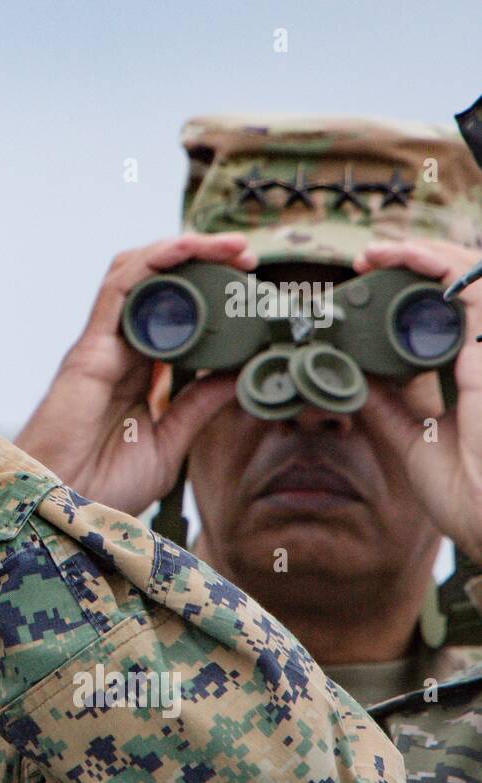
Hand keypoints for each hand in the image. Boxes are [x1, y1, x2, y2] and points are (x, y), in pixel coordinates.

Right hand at [15, 234, 255, 514]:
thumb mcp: (170, 441)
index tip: (252, 288)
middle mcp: (119, 351)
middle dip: (202, 260)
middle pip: (158, 285)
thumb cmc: (104, 485)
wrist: (67, 506)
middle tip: (248, 259)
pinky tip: (184, 248)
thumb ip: (199, 404)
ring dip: (183, 251)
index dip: (209, 292)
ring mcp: (102, 346)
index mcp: (138, 373)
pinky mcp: (90, 349)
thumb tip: (239, 374)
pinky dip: (152, 261)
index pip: (174, 314)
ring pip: (138, 275)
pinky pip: (119, 289)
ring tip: (228, 247)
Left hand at [353, 239, 481, 560]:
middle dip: (411, 264)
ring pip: (468, 275)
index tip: (364, 289)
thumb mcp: (413, 439)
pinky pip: (473, 286)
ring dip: (421, 254)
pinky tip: (405, 255)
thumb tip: (352, 374)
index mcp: (470, 375)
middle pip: (456, 289)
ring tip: (378, 251)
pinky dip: (438, 262)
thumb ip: (387, 404)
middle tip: (366, 260)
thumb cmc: (467, 491)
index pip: (444, 317)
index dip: (409, 294)